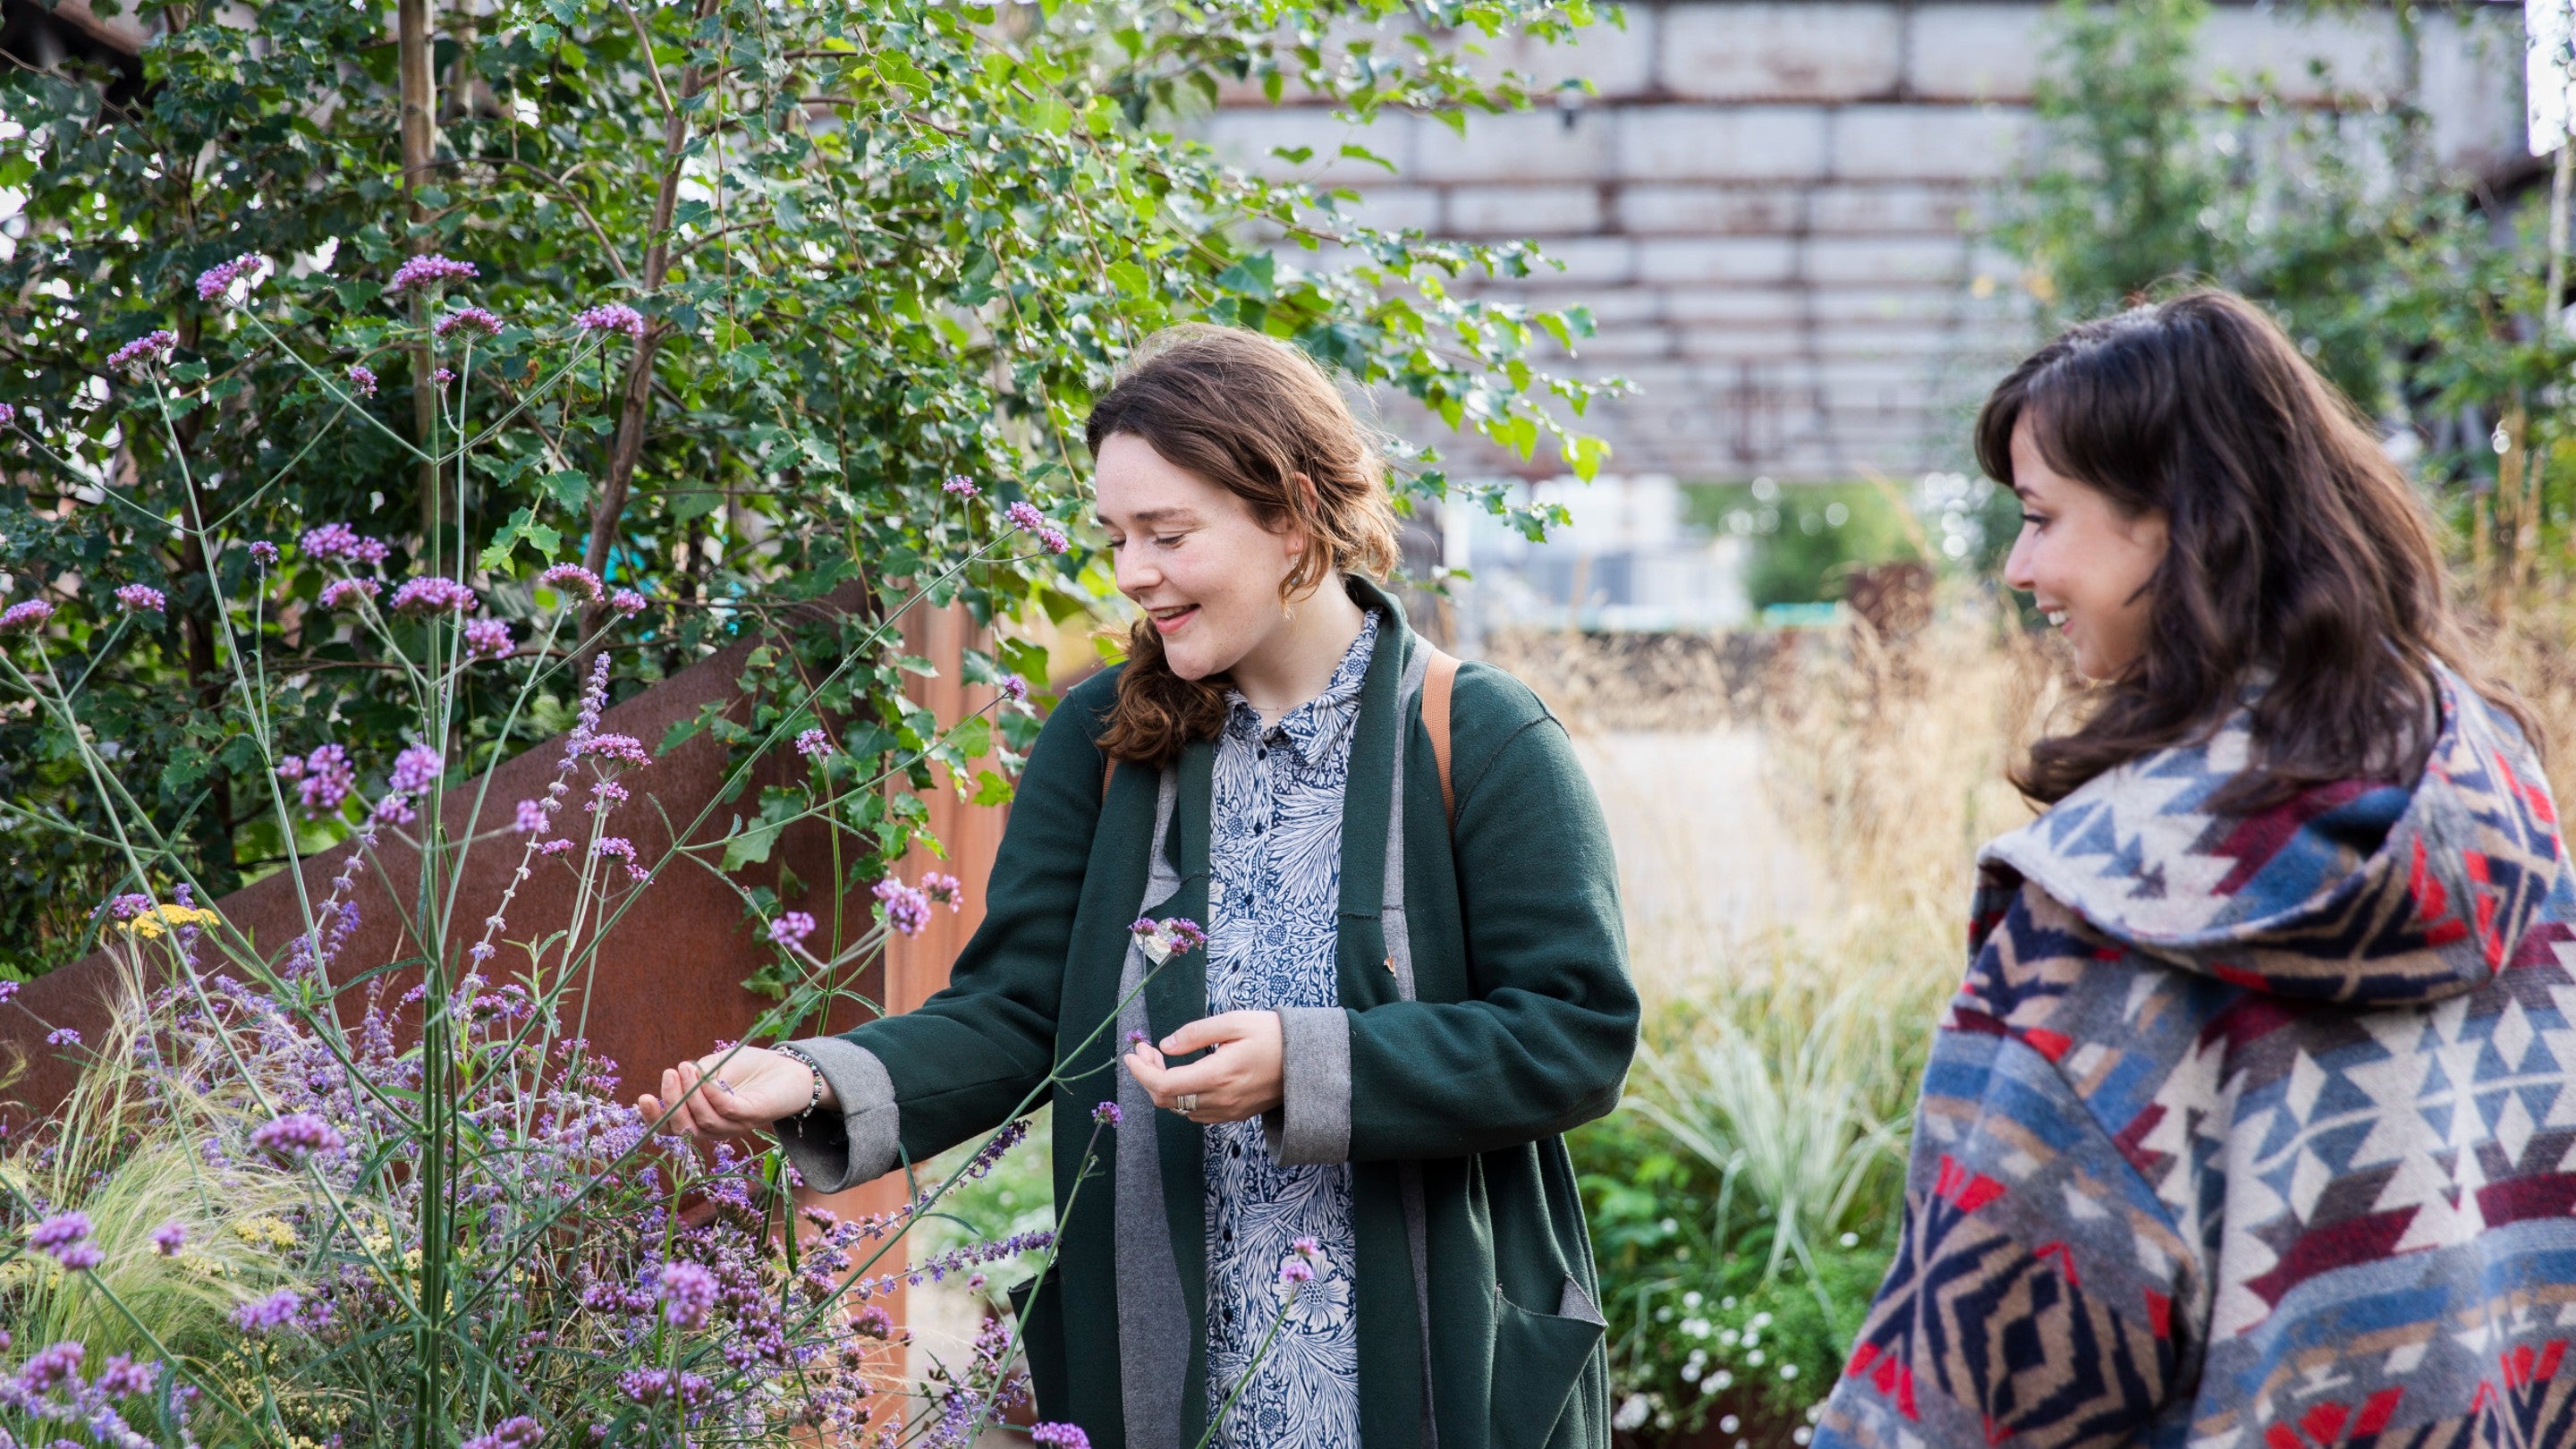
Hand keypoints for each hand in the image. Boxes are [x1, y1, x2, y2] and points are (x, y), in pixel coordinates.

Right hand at [636, 1046, 830, 1138]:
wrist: (790, 1067)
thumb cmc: (751, 1068)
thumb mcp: (716, 1067)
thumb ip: (695, 1075)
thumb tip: (676, 1077)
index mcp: (703, 1117)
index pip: (673, 1128)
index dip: (655, 1119)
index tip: (643, 1098)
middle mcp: (718, 1127)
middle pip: (686, 1130)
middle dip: (672, 1104)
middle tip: (669, 1074)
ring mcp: (736, 1125)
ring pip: (705, 1122)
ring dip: (691, 1095)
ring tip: (687, 1068)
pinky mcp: (753, 1116)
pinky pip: (727, 1110)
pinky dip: (713, 1094)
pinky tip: (706, 1078)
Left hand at [1123, 1010, 1282, 1124]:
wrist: (1308, 1062)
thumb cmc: (1272, 1035)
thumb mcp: (1234, 1022)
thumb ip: (1196, 1033)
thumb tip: (1165, 1045)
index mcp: (1218, 1076)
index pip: (1163, 1084)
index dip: (1140, 1072)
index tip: (1131, 1053)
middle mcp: (1220, 1100)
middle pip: (1166, 1100)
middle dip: (1148, 1076)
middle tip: (1146, 1051)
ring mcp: (1228, 1111)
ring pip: (1179, 1108)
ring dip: (1163, 1086)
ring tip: (1163, 1060)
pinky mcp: (1235, 1114)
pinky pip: (1196, 1113)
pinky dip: (1181, 1096)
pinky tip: (1185, 1076)